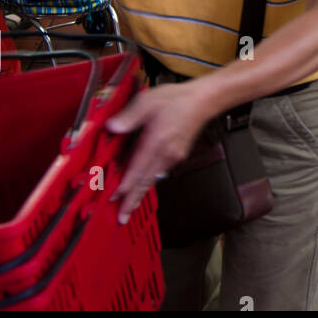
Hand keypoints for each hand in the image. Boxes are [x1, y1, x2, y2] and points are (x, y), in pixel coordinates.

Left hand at [106, 80, 214, 223]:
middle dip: (133, 201)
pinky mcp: (177, 156)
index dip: (125, 186)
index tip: (114, 198)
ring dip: (140, 194)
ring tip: (130, 207)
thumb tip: (112, 127)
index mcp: (157, 141)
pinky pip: (159, 173)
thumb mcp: (149, 100)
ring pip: (152, 179)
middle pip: (145, 181)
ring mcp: (173, 156)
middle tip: (122, 218)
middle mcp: (165, 153)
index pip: (137, 169)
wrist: (204, 101)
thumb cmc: (177, 99)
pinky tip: (143, 185)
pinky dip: (148, 182)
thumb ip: (130, 115)